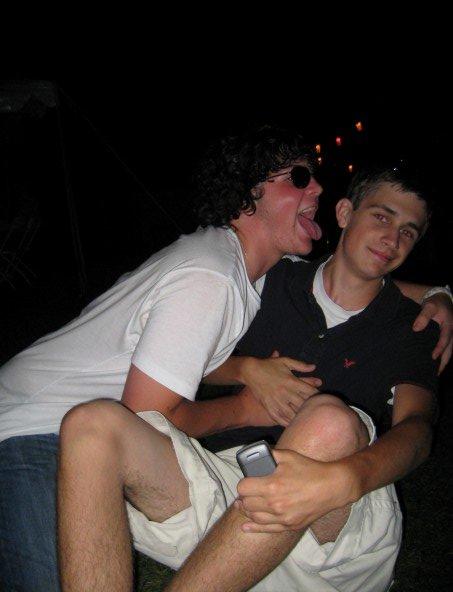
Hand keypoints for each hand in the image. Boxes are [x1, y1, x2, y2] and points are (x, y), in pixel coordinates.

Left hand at [235, 449, 354, 532]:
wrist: (331, 487)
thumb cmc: (309, 469)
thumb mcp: (287, 456)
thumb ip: (268, 455)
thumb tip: (253, 454)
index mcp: (272, 485)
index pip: (243, 488)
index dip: (243, 483)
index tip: (247, 481)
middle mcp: (275, 504)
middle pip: (246, 504)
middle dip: (244, 496)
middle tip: (248, 491)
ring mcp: (282, 517)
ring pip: (254, 517)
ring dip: (247, 510)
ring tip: (246, 504)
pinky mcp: (289, 525)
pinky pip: (266, 530)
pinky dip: (253, 528)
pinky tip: (245, 526)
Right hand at [240, 352, 321, 425]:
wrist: (250, 371)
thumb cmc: (268, 365)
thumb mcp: (285, 361)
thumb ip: (300, 365)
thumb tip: (313, 367)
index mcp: (291, 381)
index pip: (309, 391)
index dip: (317, 396)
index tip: (322, 399)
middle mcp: (286, 393)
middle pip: (303, 404)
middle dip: (311, 408)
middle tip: (318, 412)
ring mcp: (277, 401)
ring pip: (293, 414)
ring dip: (301, 418)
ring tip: (307, 421)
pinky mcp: (269, 407)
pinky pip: (280, 418)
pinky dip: (288, 423)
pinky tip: (293, 425)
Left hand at [413, 293, 452, 373]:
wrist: (442, 300)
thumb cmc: (434, 304)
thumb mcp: (429, 306)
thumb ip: (423, 316)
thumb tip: (416, 328)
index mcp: (448, 326)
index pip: (445, 340)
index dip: (439, 349)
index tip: (432, 357)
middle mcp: (451, 333)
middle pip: (449, 351)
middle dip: (443, 362)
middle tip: (435, 373)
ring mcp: (450, 336)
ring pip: (448, 352)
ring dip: (442, 362)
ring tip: (434, 373)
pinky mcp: (447, 338)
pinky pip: (446, 350)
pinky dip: (441, 358)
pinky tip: (434, 365)